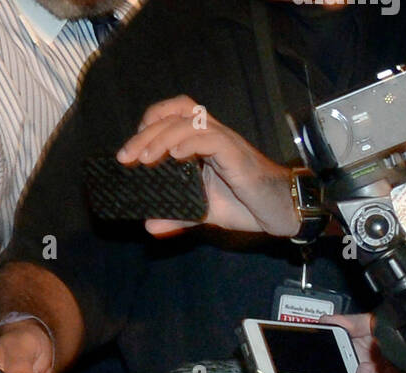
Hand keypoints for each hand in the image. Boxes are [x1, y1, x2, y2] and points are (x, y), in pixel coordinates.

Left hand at [115, 96, 298, 237]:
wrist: (280, 210)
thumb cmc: (246, 204)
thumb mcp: (203, 211)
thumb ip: (177, 215)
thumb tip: (149, 226)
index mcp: (203, 142)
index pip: (172, 114)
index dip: (150, 124)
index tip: (130, 152)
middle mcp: (213, 135)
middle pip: (175, 114)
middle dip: (146, 132)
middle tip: (125, 157)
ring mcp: (225, 142)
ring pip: (189, 122)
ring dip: (161, 138)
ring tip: (144, 158)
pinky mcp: (236, 154)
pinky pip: (210, 139)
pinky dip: (189, 143)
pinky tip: (174, 155)